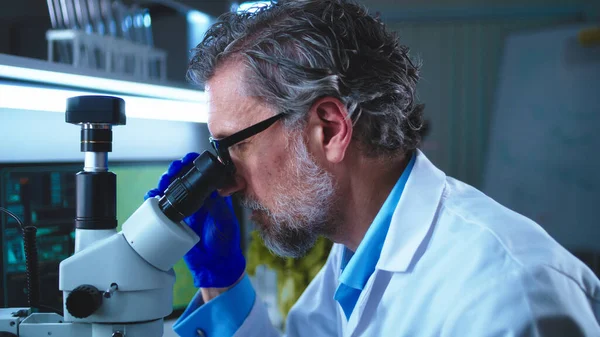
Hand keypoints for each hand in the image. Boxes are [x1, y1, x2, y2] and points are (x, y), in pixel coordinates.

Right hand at [145, 152, 245, 288]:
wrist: (214, 266)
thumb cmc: (224, 244)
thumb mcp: (224, 222)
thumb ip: (217, 207)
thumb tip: (209, 191)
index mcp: (213, 197)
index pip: (202, 175)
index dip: (193, 165)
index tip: (187, 162)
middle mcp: (199, 200)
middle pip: (183, 179)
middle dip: (175, 171)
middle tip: (171, 172)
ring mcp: (186, 210)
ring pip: (171, 190)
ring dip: (164, 183)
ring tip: (162, 183)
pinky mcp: (174, 220)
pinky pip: (163, 206)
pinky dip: (155, 199)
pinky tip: (152, 196)